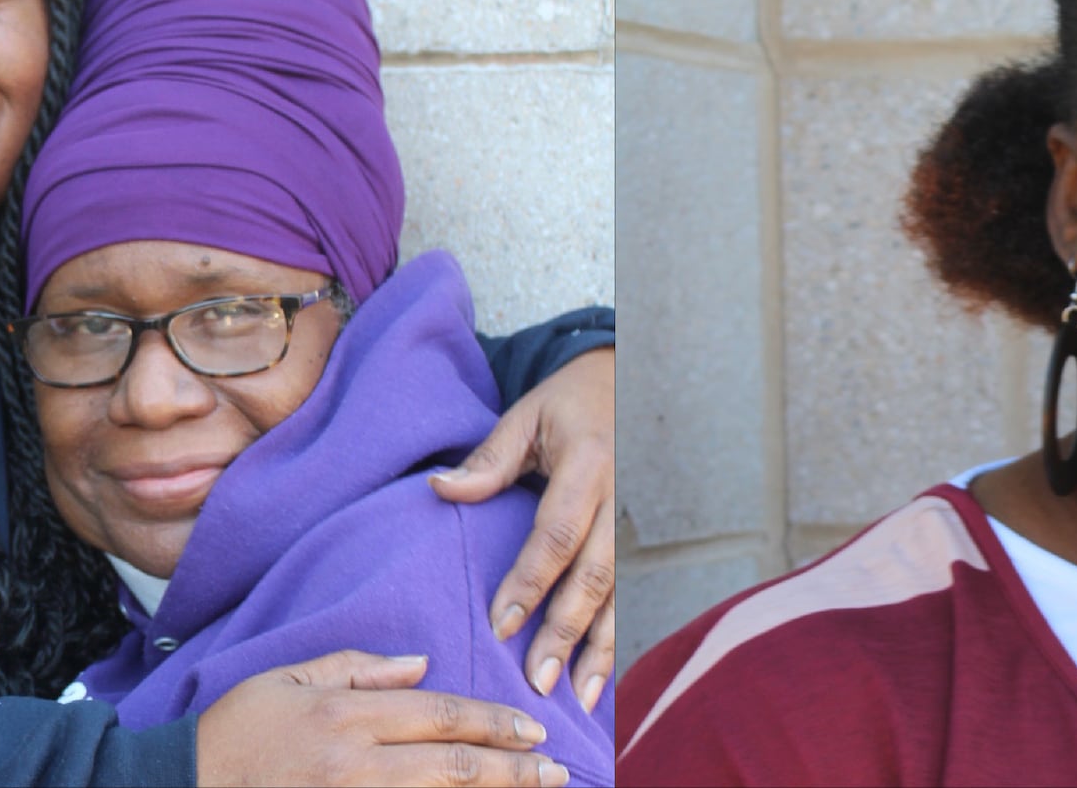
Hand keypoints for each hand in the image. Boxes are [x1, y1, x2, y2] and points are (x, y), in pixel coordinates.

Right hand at [193, 653, 564, 786]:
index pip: (438, 716)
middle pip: (451, 767)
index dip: (493, 724)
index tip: (533, 732)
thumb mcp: (285, 680)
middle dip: (512, 771)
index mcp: (345, 718)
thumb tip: (420, 663)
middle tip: (555, 773)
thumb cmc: (231, 735)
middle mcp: (354, 766)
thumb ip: (355, 667)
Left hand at [434, 344, 617, 699]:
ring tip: (579, 697)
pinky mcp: (635, 538)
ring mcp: (633, 521)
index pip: (557, 533)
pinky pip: (627, 594)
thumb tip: (441, 489)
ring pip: (618, 594)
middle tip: (540, 682)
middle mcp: (618, 498)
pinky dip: (614, 638)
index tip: (502, 627)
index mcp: (587, 464)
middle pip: (593, 576)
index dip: (530, 582)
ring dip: (600, 650)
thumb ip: (489, 457)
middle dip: (567, 633)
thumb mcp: (526, 414)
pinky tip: (600, 679)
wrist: (624, 380)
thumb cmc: (566, 402)